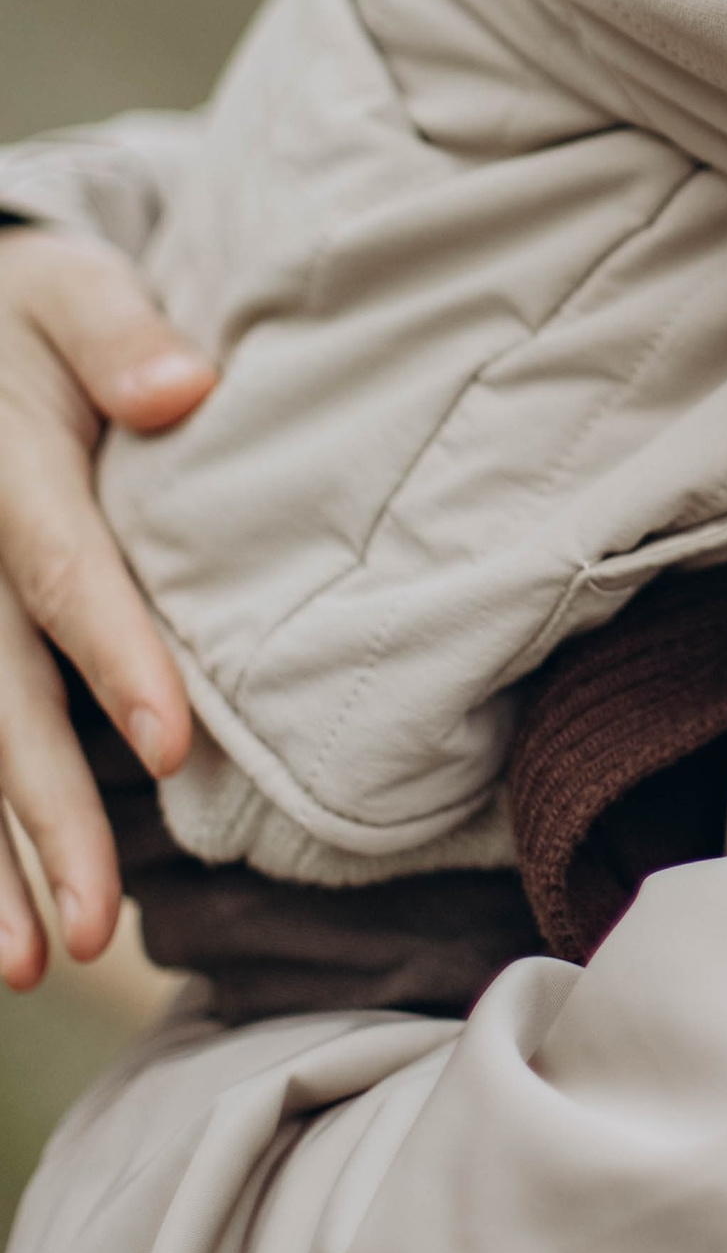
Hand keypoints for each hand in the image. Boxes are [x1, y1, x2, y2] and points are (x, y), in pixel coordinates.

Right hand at [0, 230, 213, 984]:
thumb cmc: (32, 315)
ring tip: (40, 963)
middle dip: (44, 815)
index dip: (116, 657)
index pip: (63, 573)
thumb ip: (118, 332)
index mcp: (5, 474)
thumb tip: (183, 385)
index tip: (174, 744)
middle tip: (95, 928)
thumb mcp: (68, 289)